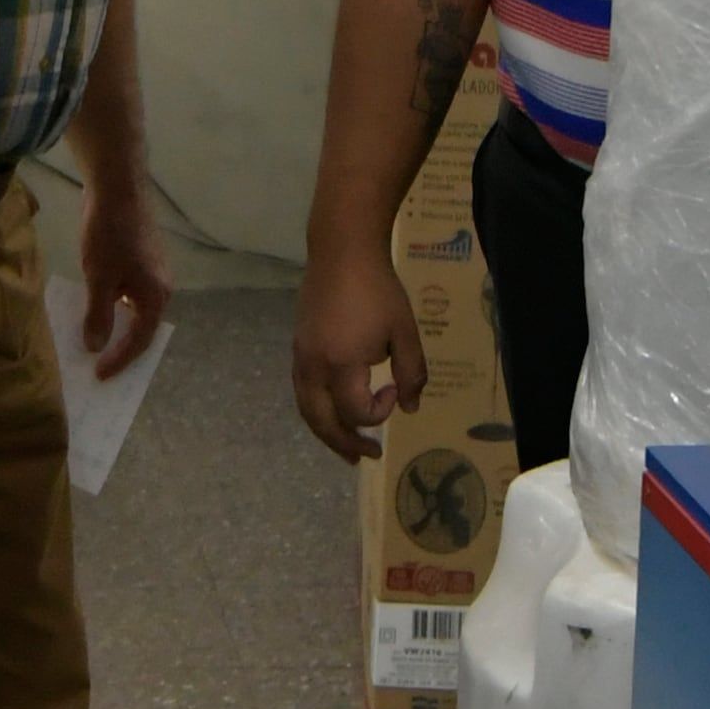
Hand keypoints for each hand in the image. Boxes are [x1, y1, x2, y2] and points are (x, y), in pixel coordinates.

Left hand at [72, 173, 174, 382]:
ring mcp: (154, 272)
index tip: (99, 375)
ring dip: (117, 326)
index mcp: (156, 295)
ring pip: (135, 310)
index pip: (140, 340)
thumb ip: (98, 315)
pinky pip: (130, 294)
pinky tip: (96, 308)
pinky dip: (115, 307)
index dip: (119, 360)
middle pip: (142, 327)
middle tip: (99, 366)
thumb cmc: (110, 233)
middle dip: (121, 348)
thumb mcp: (99, 277)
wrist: (118, 186)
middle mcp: (162, 287)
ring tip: (95, 342)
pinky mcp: (143, 259)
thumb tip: (95, 347)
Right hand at [287, 235, 422, 463]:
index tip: (395, 388)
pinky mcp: (298, 349)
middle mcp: (314, 367)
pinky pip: (303, 393)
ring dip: (328, 433)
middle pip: (323, 422)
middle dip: (345, 443)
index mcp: (342, 364)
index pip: (356, 411)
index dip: (380, 411)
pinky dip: (318, 412)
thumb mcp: (405, 331)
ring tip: (346, 448)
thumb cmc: (378, 289)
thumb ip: (412, 372)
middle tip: (367, 456)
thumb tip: (411, 408)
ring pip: (308, 410)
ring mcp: (301, 359)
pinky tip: (332, 413)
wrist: (341, 251)